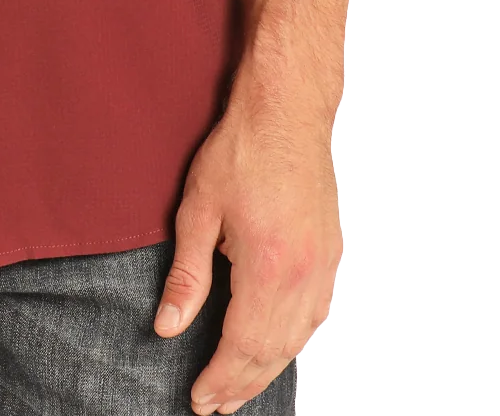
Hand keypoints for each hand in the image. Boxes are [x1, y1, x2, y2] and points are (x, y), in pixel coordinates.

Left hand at [152, 92, 341, 413]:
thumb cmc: (242, 150)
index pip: (243, 346)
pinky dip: (293, 342)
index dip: (220, 379)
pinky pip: (315, 316)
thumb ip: (187, 275)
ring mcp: (323, 266)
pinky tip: (276, 348)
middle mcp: (304, 275)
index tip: (199, 399)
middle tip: (214, 406)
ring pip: (298, 340)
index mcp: (269, 268)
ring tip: (239, 388)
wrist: (287, 112)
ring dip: (268, 370)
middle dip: (241, 385)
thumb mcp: (199, 210)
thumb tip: (168, 326)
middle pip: (273, 352)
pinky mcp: (330, 253)